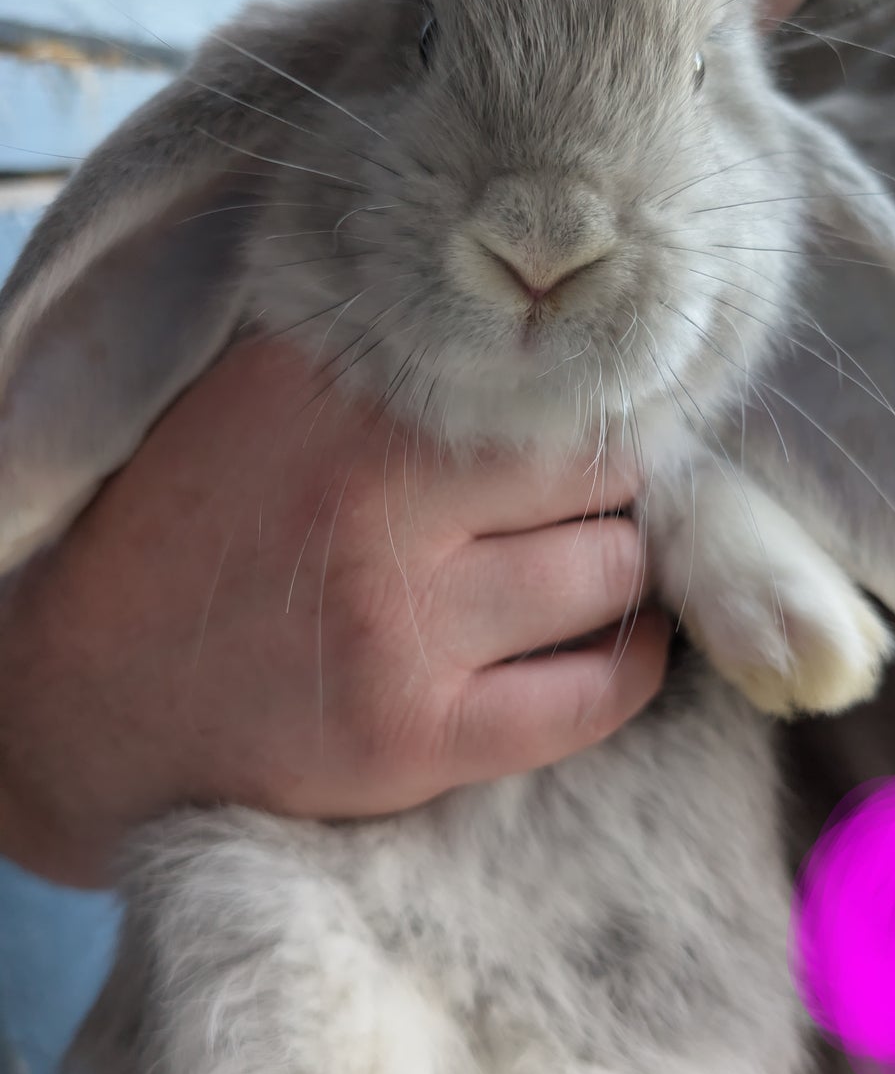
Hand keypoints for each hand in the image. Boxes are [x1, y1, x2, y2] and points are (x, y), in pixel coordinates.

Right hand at [0, 337, 668, 887]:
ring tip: (581, 565)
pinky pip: (594, 694)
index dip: (580, 396)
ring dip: (614, 567)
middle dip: (606, 481)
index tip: (586, 417)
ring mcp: (395, 623)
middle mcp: (367, 495)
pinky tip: (621, 642)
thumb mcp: (255, 403)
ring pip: (609, 568)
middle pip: (594, 463)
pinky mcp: (413, 736)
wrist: (84, 701)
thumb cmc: (190, 538)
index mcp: (329, 392)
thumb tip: (544, 338)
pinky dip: (631, 665)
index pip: (537, 367)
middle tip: (584, 498)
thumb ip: (381, 361)